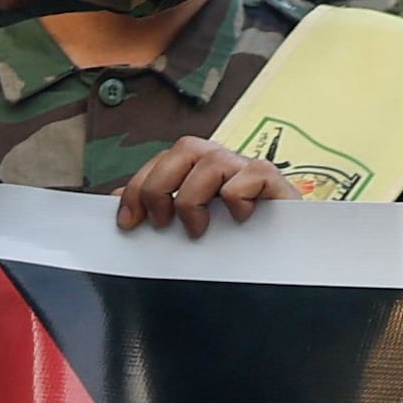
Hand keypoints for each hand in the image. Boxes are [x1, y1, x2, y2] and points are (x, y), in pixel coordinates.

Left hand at [117, 136, 286, 235]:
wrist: (285, 253)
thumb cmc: (234, 239)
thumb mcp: (189, 224)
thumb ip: (158, 208)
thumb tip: (117, 198)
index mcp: (199, 168)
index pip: (162, 160)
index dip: (138, 187)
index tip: (128, 222)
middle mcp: (224, 162)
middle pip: (184, 148)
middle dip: (160, 187)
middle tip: (162, 223)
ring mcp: (249, 169)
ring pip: (212, 161)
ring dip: (193, 198)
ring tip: (198, 229)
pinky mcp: (275, 182)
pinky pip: (250, 175)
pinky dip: (237, 198)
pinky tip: (238, 219)